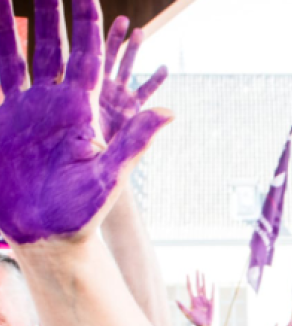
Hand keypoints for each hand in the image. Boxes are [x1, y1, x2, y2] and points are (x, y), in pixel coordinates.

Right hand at [0, 1, 171, 244]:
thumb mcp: (110, 176)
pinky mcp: (8, 116)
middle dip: (55, 10)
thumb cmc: (82, 213)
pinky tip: (1, 21)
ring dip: (24, 20)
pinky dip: (1, 44)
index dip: (88, 27)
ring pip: (28, 52)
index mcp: (85, 112)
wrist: (46, 234)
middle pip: (57, 45)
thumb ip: (135, 142)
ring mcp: (32, 107)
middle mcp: (59, 104)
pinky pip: (3, 71)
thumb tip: (171, 113)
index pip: (89, 58)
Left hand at [176, 271, 213, 325]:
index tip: (187, 274)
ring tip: (203, 274)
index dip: (189, 281)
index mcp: (193, 300)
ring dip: (204, 280)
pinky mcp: (211, 303)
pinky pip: (212, 294)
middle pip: (198, 285)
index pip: (190, 288)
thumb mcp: (188, 314)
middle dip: (197, 278)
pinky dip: (212, 288)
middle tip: (197, 269)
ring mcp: (205, 300)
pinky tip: (212, 283)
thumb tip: (176, 300)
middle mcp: (199, 298)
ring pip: (204, 288)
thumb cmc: (194, 321)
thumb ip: (182, 307)